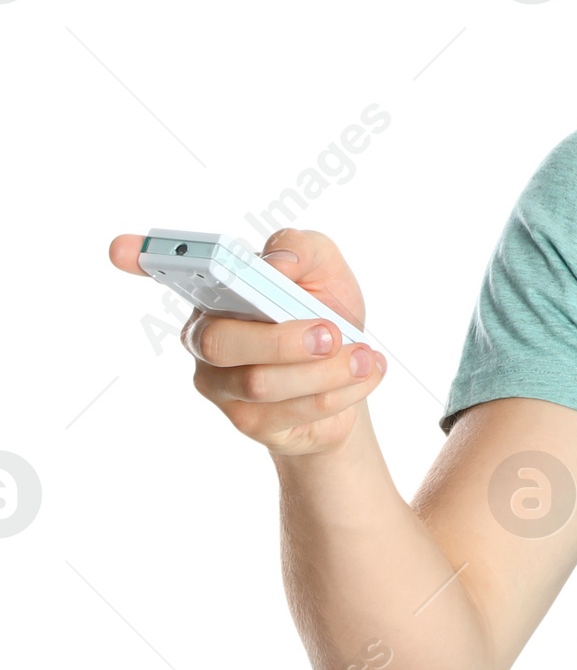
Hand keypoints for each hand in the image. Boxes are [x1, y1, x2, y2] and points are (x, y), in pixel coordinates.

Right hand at [108, 228, 386, 457]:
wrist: (355, 376)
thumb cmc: (328, 313)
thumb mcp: (328, 271)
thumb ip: (303, 249)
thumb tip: (276, 263)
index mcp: (218, 291)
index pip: (167, 272)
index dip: (143, 259)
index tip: (120, 246)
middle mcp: (206, 336)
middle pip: (221, 342)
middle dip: (282, 339)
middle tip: (330, 332)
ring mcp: (221, 384)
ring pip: (262, 383)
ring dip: (326, 370)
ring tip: (363, 355)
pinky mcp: (249, 422)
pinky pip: (291, 412)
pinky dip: (340, 391)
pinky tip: (362, 373)